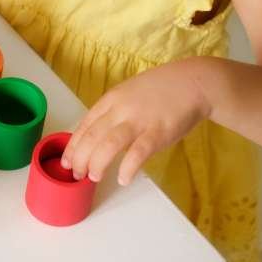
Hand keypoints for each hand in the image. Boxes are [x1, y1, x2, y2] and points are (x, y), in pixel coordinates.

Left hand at [61, 59, 211, 185]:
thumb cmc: (161, 90)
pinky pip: (138, 153)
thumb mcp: (129, 94)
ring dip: (97, 164)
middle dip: (80, 159)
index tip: (67, 161)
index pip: (84, 125)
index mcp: (111, 99)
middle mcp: (120, 109)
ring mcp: (139, 120)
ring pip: (108, 145)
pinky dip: (127, 168)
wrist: (194, 82)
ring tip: (94, 177)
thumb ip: (113, 112)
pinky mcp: (158, 132)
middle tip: (77, 174)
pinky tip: (123, 179)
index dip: (73, 146)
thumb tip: (98, 135)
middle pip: (91, 137)